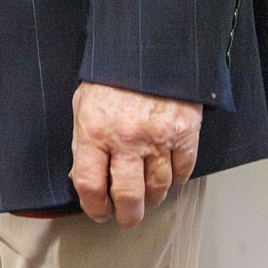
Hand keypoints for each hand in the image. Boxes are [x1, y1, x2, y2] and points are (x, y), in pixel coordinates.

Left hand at [69, 81, 201, 225]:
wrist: (148, 50)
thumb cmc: (112, 77)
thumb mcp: (84, 104)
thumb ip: (84, 141)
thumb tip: (83, 176)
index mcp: (95, 130)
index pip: (89, 182)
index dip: (93, 205)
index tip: (99, 212)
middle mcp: (126, 139)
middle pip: (128, 195)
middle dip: (127, 214)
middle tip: (126, 217)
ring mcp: (158, 138)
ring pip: (158, 187)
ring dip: (152, 199)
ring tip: (146, 199)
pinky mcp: (185, 134)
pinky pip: (183, 171)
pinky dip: (176, 179)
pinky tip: (168, 177)